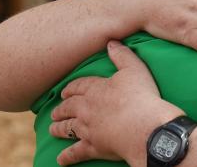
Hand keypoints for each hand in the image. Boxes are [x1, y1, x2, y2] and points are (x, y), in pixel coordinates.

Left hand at [50, 40, 182, 165]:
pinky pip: (75, 153)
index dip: (71, 89)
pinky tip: (61, 160)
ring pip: (67, 129)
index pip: (78, 87)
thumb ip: (122, 55)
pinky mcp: (93, 148)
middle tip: (55, 111)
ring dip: (59, 129)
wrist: (145, 127)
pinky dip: (67, 157)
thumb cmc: (141, 96)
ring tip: (52, 129)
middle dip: (61, 109)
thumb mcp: (135, 69)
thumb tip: (111, 42)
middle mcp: (86, 109)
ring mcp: (88, 129)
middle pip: (68, 108)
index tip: (64, 92)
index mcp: (95, 89)